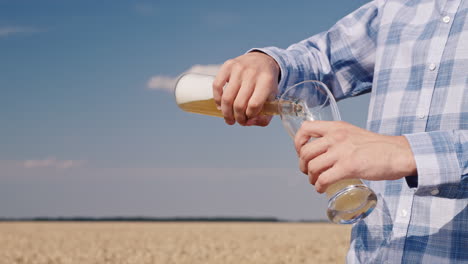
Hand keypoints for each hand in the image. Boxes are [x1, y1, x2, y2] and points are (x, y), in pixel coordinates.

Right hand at [213, 52, 279, 125]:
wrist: (262, 60)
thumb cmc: (266, 85)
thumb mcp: (272, 99)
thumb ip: (264, 116)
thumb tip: (248, 123)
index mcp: (267, 81)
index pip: (254, 105)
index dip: (250, 116)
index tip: (249, 118)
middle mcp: (252, 73)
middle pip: (239, 104)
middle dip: (238, 118)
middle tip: (238, 122)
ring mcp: (239, 68)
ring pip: (227, 98)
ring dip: (226, 113)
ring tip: (229, 119)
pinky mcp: (228, 66)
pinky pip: (217, 86)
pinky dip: (217, 99)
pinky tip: (221, 106)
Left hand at [294, 121, 416, 192]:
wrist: (399, 153)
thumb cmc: (377, 146)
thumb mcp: (353, 133)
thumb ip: (338, 138)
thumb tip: (323, 150)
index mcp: (336, 127)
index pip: (305, 128)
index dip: (298, 143)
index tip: (301, 153)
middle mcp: (336, 137)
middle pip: (306, 152)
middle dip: (303, 165)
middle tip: (308, 172)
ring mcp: (342, 152)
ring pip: (313, 166)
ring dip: (311, 178)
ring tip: (316, 182)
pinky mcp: (349, 166)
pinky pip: (324, 178)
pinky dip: (319, 186)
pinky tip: (321, 189)